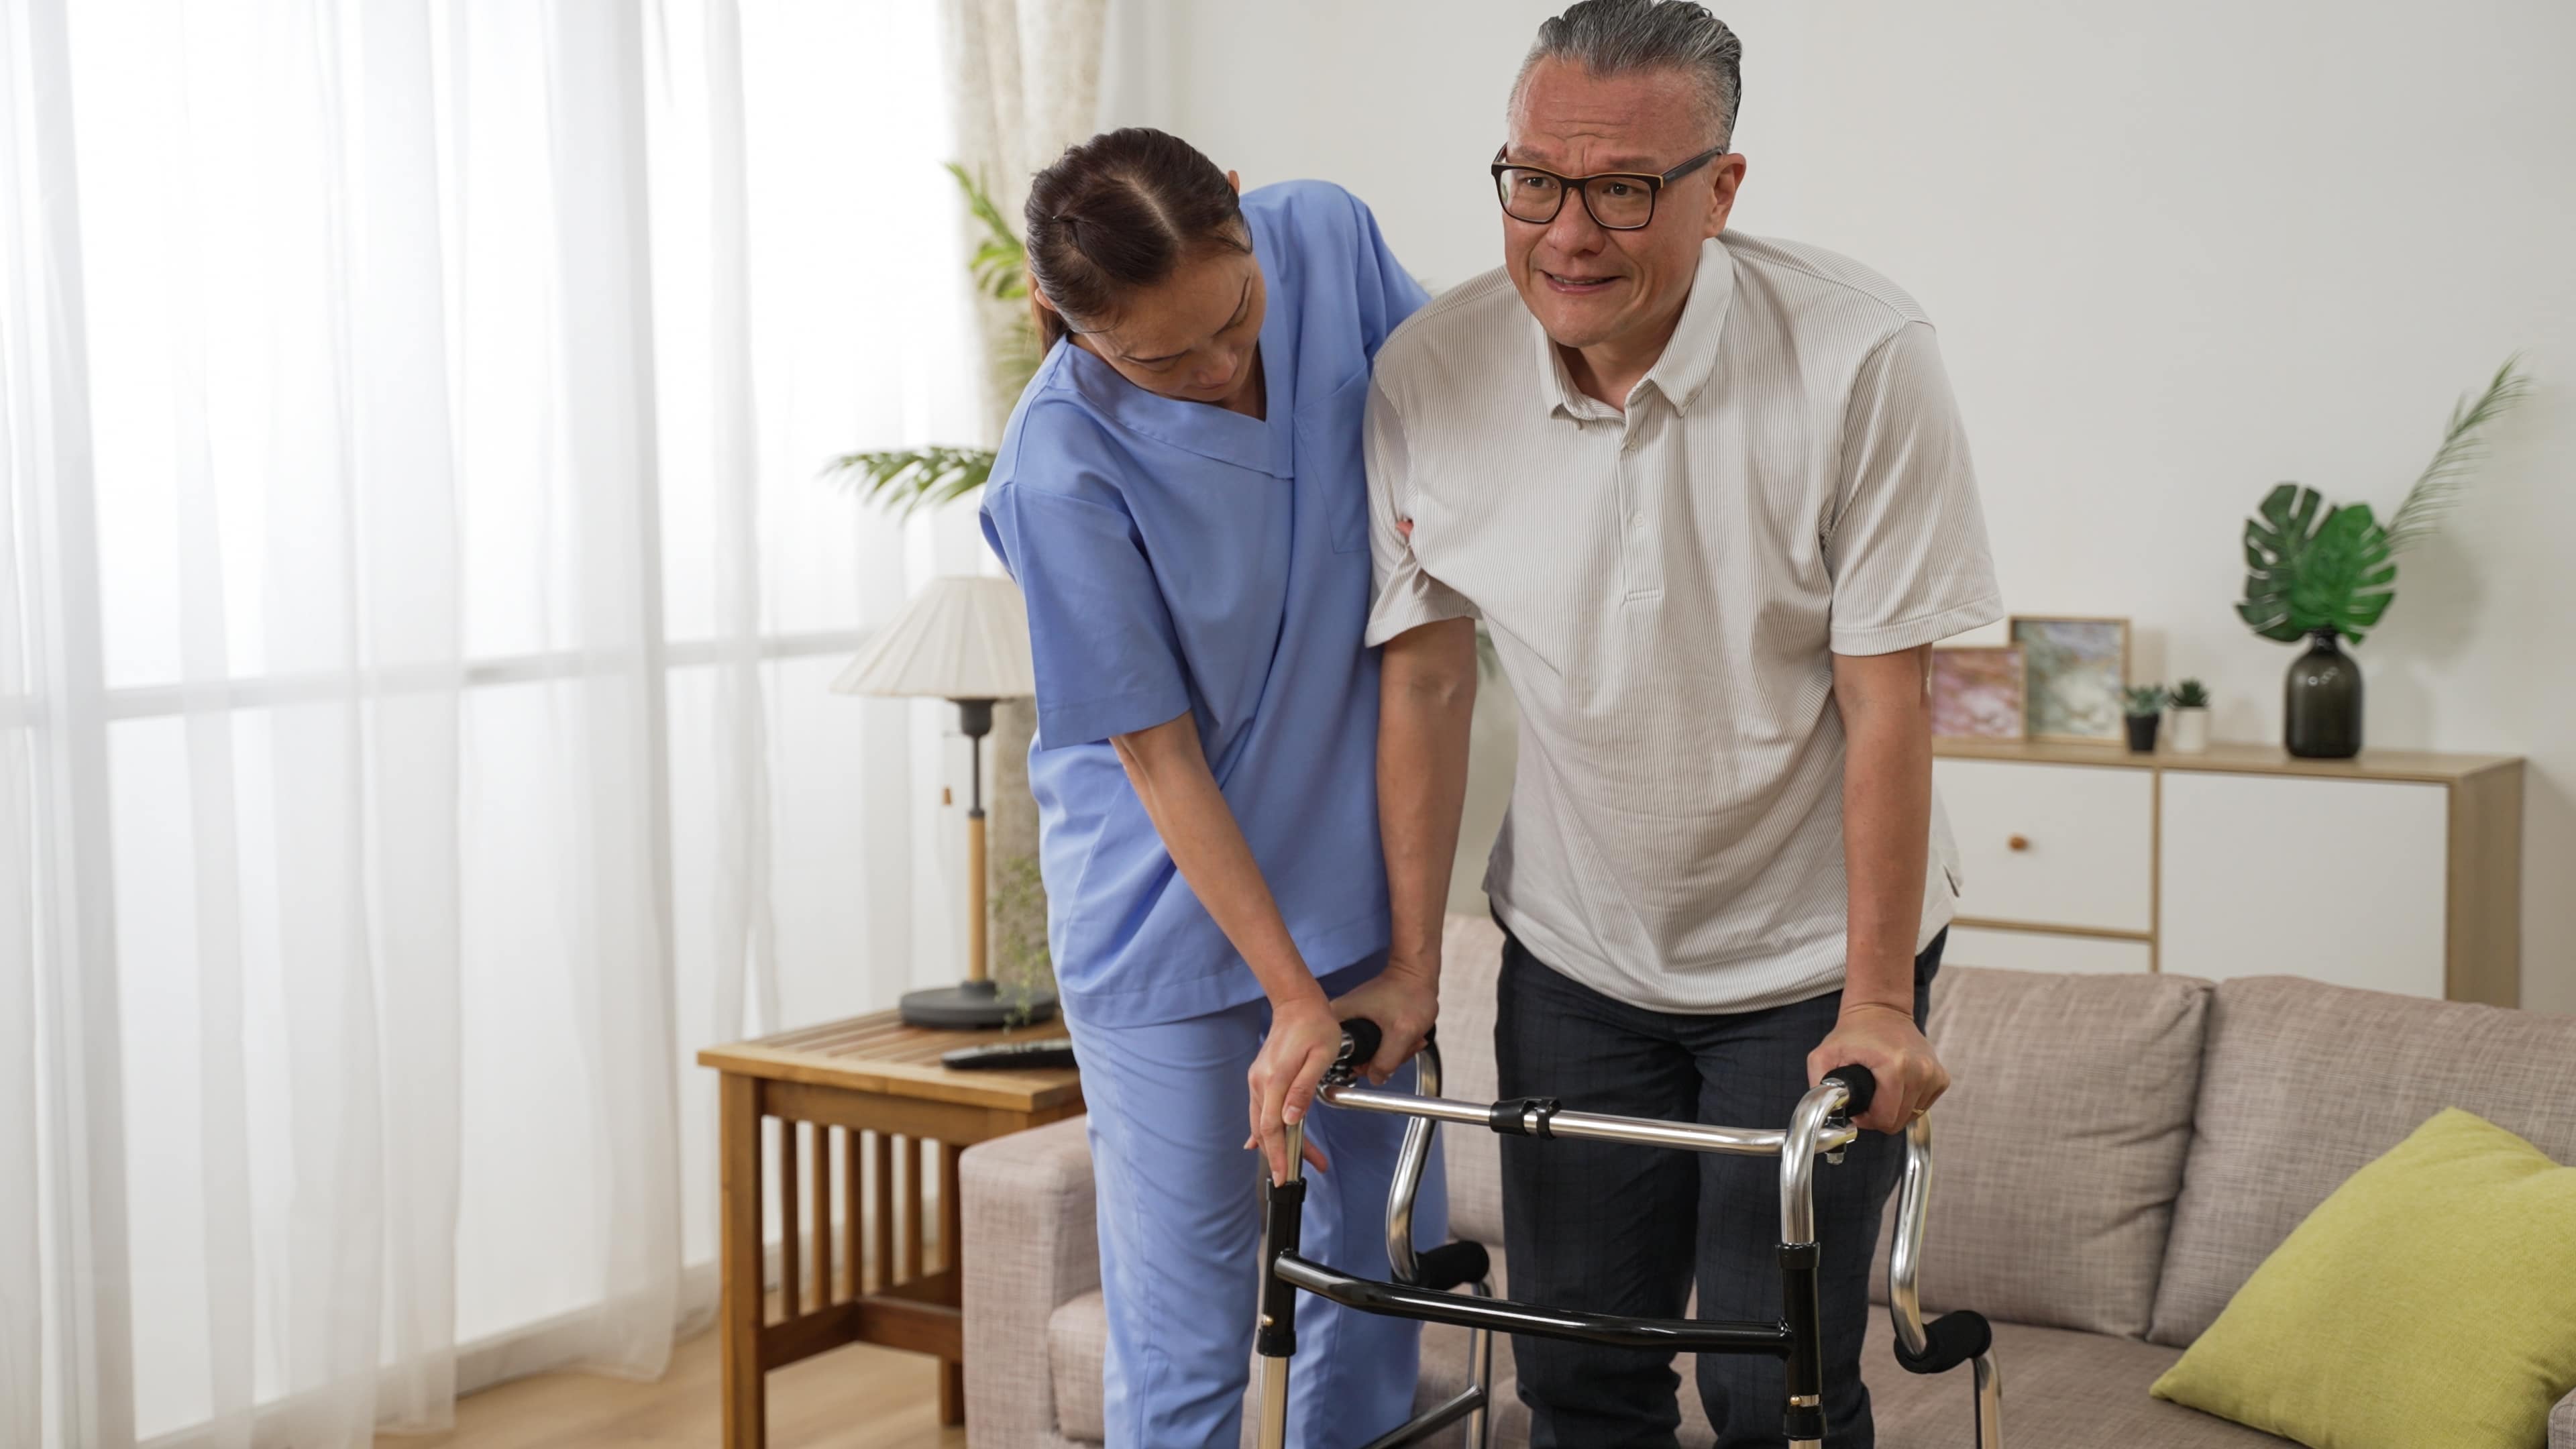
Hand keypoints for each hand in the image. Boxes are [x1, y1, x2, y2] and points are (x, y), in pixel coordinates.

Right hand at [1247, 995, 1341, 1182]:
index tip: (1282, 1176)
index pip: (1271, 1128)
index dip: (1277, 1155)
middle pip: (1265, 1130)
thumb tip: (1290, 1119)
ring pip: (1261, 1122)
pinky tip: (1258, 1143)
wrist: (1298, 1003)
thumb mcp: (1320, 1057)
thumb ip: (1304, 1090)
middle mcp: (1261, 1082)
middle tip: (1294, 1175)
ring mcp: (1258, 1080)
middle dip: (1280, 1155)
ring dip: (1278, 1143)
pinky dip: (1263, 1129)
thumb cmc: (1315, 1026)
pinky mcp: (1262, 1077)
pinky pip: (1259, 1110)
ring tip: (1299, 1159)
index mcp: (1275, 1080)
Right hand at [1329, 961, 1438, 1084]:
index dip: (1364, 1065)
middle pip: (1360, 1058)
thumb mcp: (1400, 1033)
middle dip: (1387, 1057)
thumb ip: (1386, 1061)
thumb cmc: (1408, 994)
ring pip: (1374, 1054)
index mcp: (1338, 1019)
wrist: (1418, 975)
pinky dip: (1397, 1044)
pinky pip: (1381, 1045)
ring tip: (1410, 1036)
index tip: (1383, 1058)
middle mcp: (1341, 1021)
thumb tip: (1375, 1079)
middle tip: (1404, 1043)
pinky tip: (1409, 1034)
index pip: (1339, 1057)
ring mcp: (1355, 1022)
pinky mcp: (1367, 1023)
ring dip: (1397, 1051)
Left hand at [1807, 1002, 1947, 1134]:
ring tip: (1881, 1087)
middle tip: (1868, 1096)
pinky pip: (1923, 1106)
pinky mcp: (1941, 1077)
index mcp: (1895, 1066)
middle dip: (1880, 1115)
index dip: (1867, 1119)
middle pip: (1899, 1120)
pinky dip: (1908, 1101)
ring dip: (1894, 1108)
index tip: (1859, 1105)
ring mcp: (1934, 1074)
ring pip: (1912, 1116)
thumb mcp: (1823, 1056)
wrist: (1881, 1011)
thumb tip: (1826, 1114)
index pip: (1886, 1119)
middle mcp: (1921, 1070)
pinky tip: (1896, 1085)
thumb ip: (1820, 1088)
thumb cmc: (1853, 1033)